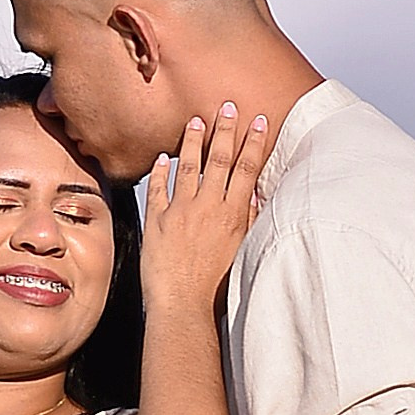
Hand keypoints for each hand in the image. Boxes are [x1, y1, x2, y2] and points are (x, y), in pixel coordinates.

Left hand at [142, 103, 268, 314]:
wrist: (183, 307)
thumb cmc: (217, 288)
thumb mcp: (244, 252)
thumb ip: (250, 220)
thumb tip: (256, 193)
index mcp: (233, 214)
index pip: (246, 168)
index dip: (253, 142)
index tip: (257, 121)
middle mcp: (207, 206)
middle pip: (219, 159)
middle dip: (225, 130)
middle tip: (227, 107)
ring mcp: (180, 211)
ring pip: (189, 166)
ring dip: (193, 141)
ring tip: (195, 120)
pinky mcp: (157, 221)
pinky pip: (158, 188)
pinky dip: (161, 171)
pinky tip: (164, 158)